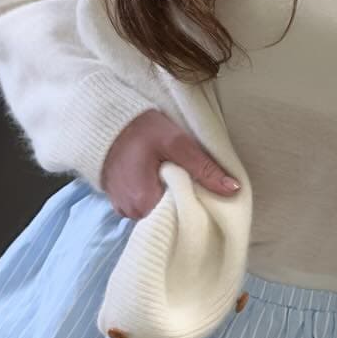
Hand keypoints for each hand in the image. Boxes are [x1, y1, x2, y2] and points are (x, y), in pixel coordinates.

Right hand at [100, 108, 240, 218]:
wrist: (103, 119)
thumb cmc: (139, 129)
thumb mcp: (177, 143)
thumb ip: (204, 168)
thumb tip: (233, 189)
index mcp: (144, 202)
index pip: (181, 219)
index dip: (197, 207)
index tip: (207, 195)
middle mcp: (132, 213)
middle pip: (170, 219)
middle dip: (185, 204)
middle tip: (193, 184)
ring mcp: (124, 210)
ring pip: (158, 214)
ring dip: (170, 201)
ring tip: (177, 182)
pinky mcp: (120, 203)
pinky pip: (145, 209)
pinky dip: (156, 199)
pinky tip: (162, 184)